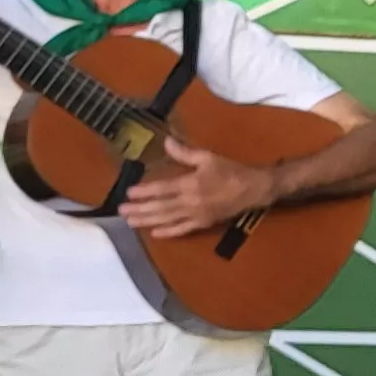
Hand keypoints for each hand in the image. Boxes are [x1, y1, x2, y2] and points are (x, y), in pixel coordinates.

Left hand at [120, 139, 278, 237]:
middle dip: (140, 209)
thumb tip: (166, 142)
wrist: (255, 190)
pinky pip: (183, 229)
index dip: (144, 191)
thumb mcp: (208, 158)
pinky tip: (154, 233)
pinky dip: (169, 232)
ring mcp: (197, 215)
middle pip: (160, 207)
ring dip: (148, 220)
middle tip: (121, 210)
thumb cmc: (231, 171)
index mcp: (190, 184)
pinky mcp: (204, 223)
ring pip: (167, 219)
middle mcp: (190, 202)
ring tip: (130, 222)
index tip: (128, 192)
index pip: (161, 189)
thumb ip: (185, 152)